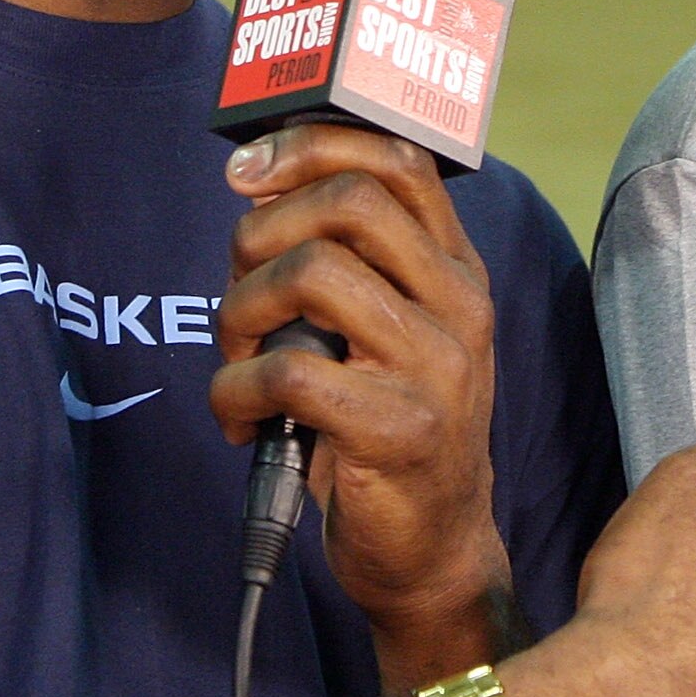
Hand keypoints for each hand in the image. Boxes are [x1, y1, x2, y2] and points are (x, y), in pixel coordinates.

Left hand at [211, 124, 508, 673]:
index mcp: (456, 270)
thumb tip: (254, 191)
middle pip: (350, 200)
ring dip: (241, 310)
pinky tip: (240, 418)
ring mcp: (437, 367)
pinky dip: (235, 389)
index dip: (310, 144)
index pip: (397, 158)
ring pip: (313, 273)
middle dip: (262, 230)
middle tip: (237, 286)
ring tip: (238, 356)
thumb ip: (347, 263)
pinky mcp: (399, 431)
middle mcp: (460, 306)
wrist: (432, 552)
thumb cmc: (388, 430)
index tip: (246, 172)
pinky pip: (287, 372)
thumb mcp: (386, 331)